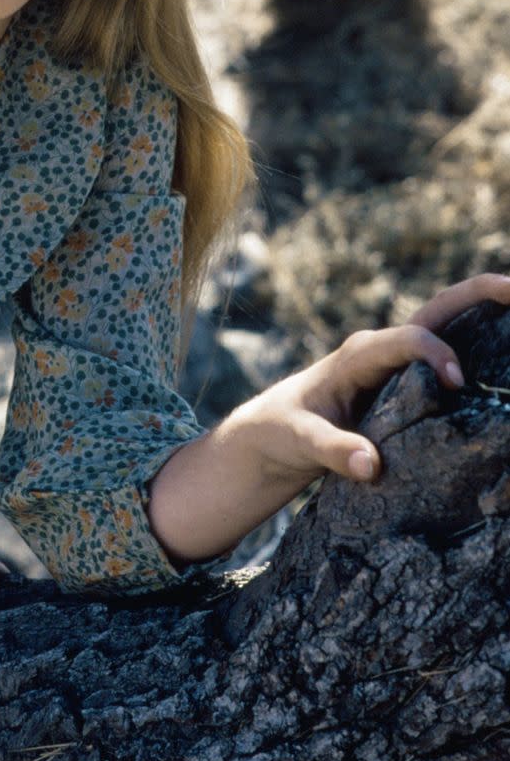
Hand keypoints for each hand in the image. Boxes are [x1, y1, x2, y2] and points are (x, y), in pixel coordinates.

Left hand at [238, 271, 509, 488]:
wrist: (273, 433)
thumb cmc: (283, 431)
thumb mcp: (299, 441)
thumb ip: (333, 450)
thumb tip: (371, 465)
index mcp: (359, 355)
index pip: (407, 339)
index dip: (437, 353)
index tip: (459, 382)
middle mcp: (382, 349)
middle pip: (437, 310)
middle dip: (478, 295)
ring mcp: (397, 362)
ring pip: (448, 327)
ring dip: (487, 316)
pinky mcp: (407, 381)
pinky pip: (447, 356)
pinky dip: (480, 348)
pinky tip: (507, 358)